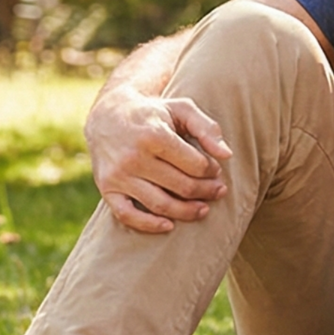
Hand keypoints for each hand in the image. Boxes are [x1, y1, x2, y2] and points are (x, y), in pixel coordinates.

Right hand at [86, 92, 230, 232]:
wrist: (108, 115)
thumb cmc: (153, 113)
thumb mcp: (182, 108)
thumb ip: (207, 128)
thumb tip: (227, 155)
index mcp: (154, 136)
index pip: (196, 165)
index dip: (212, 171)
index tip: (216, 170)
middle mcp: (133, 157)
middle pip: (182, 186)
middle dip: (206, 191)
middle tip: (219, 191)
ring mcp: (118, 176)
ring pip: (160, 204)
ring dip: (187, 212)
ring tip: (204, 210)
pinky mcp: (106, 189)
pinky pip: (126, 215)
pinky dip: (148, 225)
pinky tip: (169, 226)